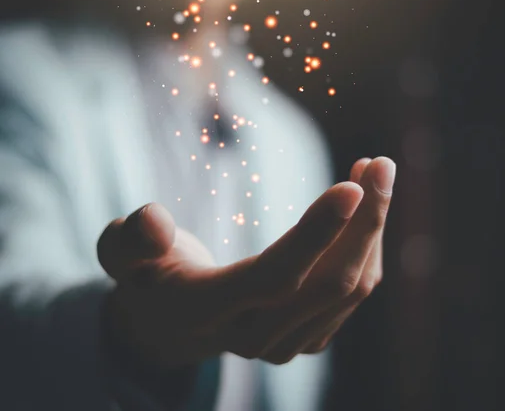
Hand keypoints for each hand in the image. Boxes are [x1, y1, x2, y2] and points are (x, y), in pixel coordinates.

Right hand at [98, 157, 394, 369]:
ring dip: (372, 228)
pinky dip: (367, 247)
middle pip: (328, 284)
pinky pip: (352, 294)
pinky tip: (365, 208)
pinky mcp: (308, 337)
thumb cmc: (148, 275)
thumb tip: (153, 223)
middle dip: (364, 221)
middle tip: (380, 164)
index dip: (314, 233)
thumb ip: (128, 238)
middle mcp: (253, 337)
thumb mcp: (120, 252)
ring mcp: (286, 344)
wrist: (174, 324)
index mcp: (208, 310)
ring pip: (350, 289)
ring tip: (375, 171)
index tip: (352, 186)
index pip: (273, 277)